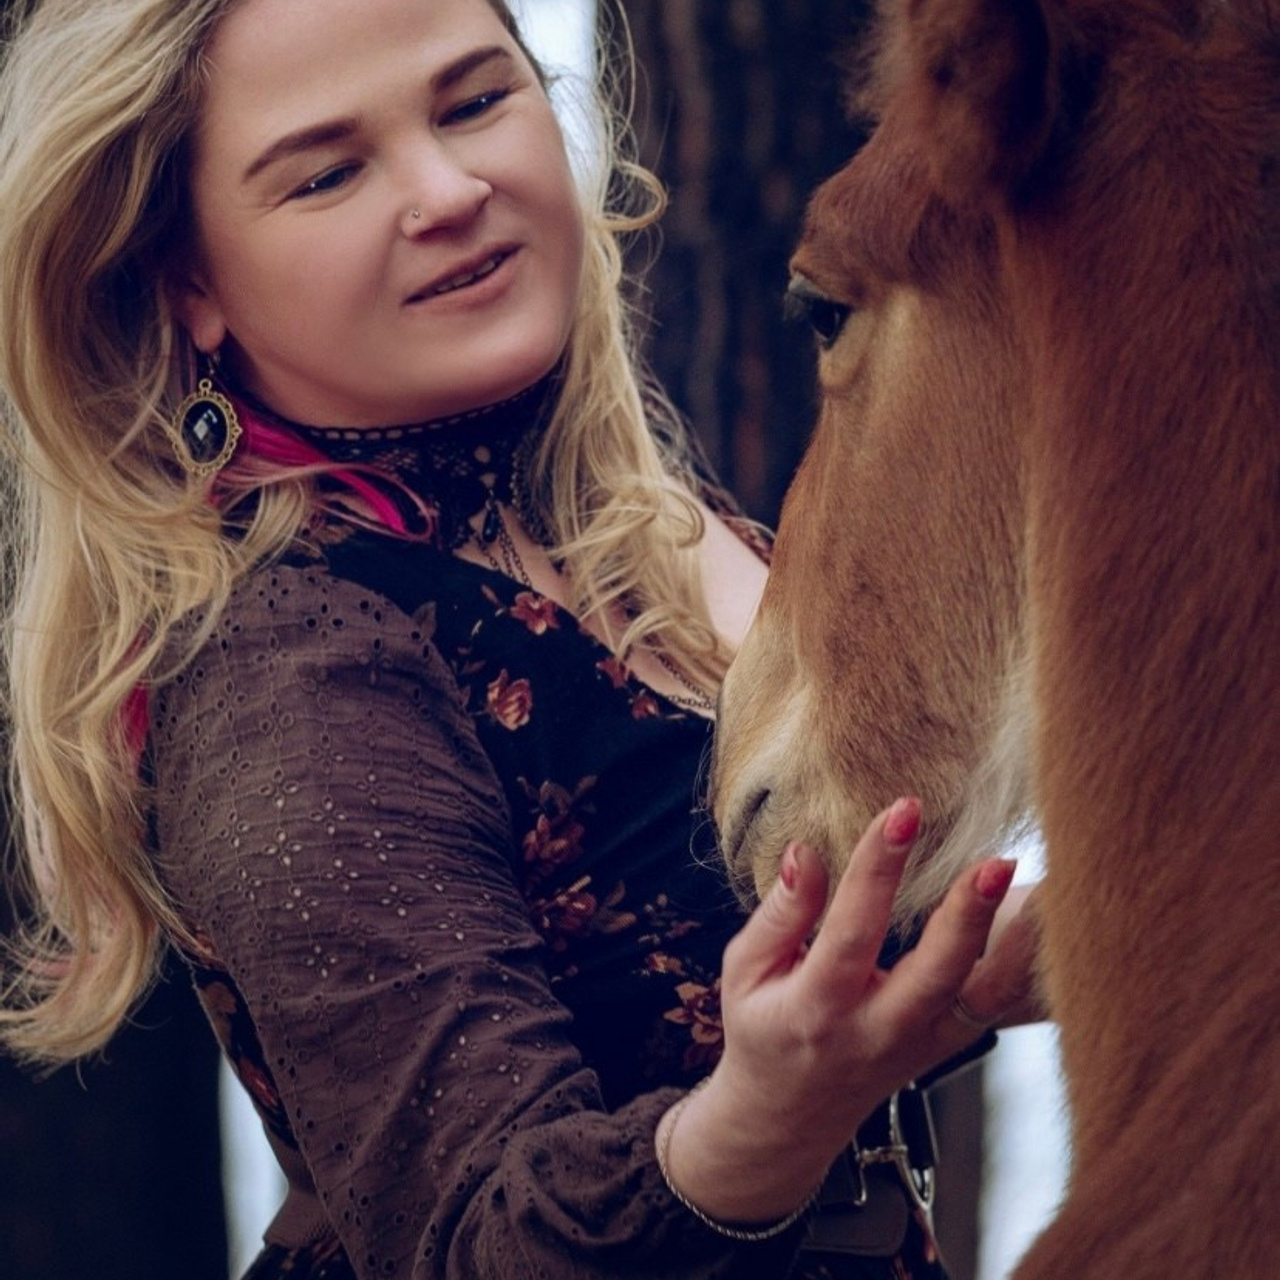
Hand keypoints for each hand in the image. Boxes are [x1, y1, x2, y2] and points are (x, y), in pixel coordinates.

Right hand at [660, 798, 1017, 1225]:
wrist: (789, 1116)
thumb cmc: (763, 1027)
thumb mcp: (746, 969)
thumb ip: (781, 913)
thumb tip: (806, 851)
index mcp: (818, 1007)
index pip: (852, 931)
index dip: (877, 869)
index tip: (903, 812)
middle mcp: (877, 1031)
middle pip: (935, 974)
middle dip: (967, 915)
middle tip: (995, 859)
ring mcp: (921, 1045)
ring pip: (981, 997)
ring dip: (1015, 944)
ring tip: (1043, 888)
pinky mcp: (948, 1046)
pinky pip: (995, 1007)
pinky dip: (1022, 965)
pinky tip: (1044, 918)